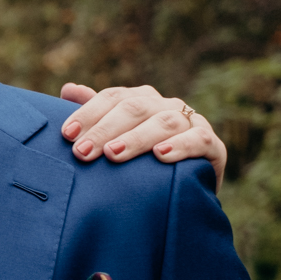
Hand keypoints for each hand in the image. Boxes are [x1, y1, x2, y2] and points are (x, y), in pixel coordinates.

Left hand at [59, 84, 227, 191]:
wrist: (182, 191)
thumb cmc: (140, 163)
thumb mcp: (116, 139)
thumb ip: (95, 114)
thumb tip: (69, 88)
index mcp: (141, 100)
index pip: (112, 97)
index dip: (88, 113)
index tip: (67, 134)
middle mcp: (166, 105)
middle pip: (135, 108)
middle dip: (105, 129)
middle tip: (82, 152)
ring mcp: (191, 123)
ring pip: (164, 122)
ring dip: (137, 138)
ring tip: (113, 154)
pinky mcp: (213, 145)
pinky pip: (198, 139)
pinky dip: (180, 146)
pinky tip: (161, 155)